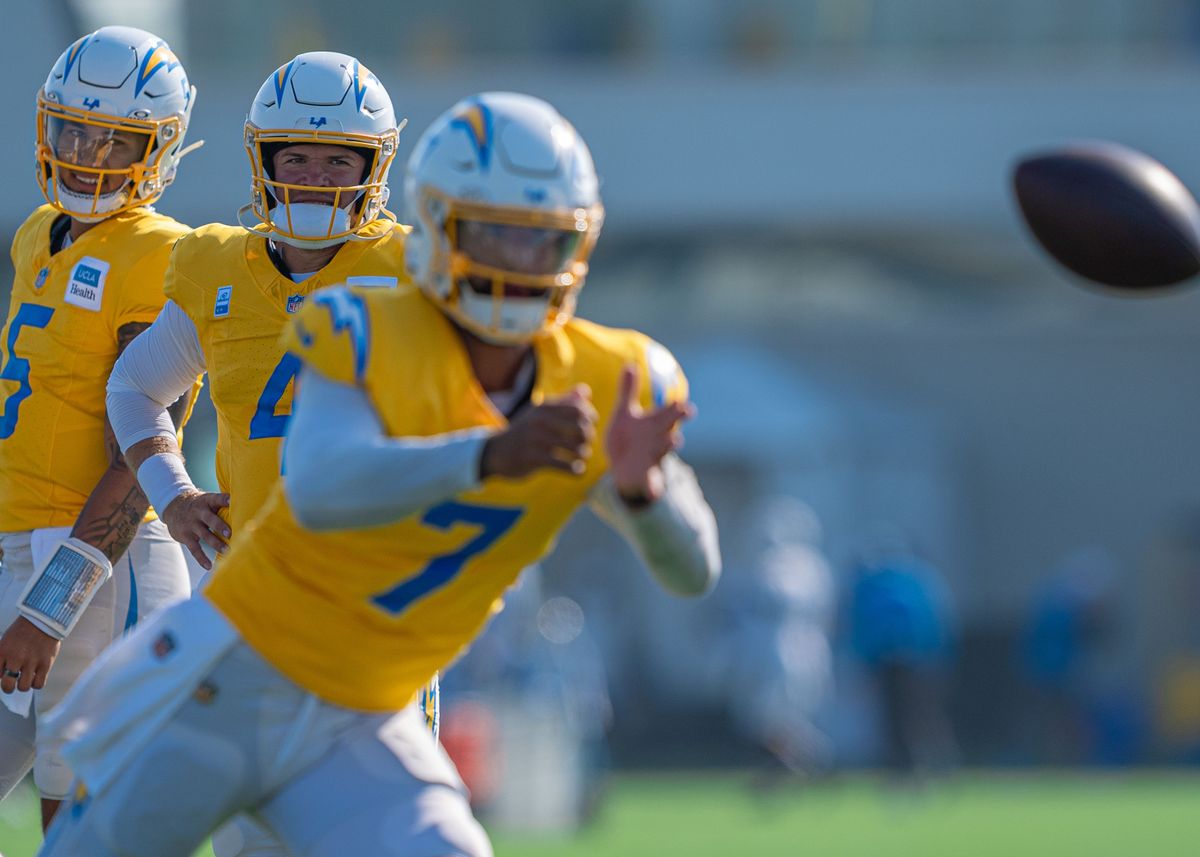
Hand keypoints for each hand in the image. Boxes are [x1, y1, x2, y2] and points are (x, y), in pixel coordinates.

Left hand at [0, 617, 60, 692]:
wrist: (44, 620)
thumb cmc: (23, 630)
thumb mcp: (5, 642)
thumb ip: (1, 657)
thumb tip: (1, 672)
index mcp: (3, 652)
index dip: (0, 678)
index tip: (3, 676)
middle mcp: (16, 658)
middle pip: (7, 685)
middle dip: (8, 688)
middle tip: (11, 685)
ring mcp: (31, 662)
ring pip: (23, 687)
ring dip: (23, 685)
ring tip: (26, 679)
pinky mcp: (46, 664)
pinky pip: (39, 684)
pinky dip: (36, 684)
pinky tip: (36, 678)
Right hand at [162, 490, 230, 569]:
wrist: (173, 507)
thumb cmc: (201, 505)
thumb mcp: (209, 500)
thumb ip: (224, 503)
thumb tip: (249, 506)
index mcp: (208, 501)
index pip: (217, 498)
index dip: (225, 499)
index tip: (233, 500)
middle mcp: (199, 512)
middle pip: (210, 519)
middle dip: (220, 526)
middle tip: (230, 534)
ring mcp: (191, 524)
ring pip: (205, 535)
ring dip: (216, 544)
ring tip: (227, 552)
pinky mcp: (185, 535)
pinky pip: (194, 548)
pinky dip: (201, 558)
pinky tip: (209, 566)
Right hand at [481, 385, 596, 479]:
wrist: (496, 451)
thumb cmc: (525, 431)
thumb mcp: (540, 412)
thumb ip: (564, 401)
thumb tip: (586, 391)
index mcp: (545, 407)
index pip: (578, 408)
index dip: (590, 417)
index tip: (590, 426)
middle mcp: (541, 421)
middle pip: (580, 427)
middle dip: (588, 437)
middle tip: (585, 444)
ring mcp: (536, 440)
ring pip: (574, 447)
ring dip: (583, 454)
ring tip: (581, 457)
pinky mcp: (533, 459)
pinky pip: (563, 465)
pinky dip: (575, 470)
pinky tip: (578, 471)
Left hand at [606, 365, 693, 504]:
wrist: (623, 468)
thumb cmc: (627, 438)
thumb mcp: (625, 413)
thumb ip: (629, 390)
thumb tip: (630, 364)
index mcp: (654, 424)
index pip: (669, 412)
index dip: (678, 407)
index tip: (684, 401)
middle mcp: (657, 440)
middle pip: (670, 426)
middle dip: (678, 419)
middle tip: (687, 412)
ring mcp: (652, 458)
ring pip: (663, 451)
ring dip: (669, 445)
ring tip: (675, 440)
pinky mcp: (645, 476)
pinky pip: (651, 482)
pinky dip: (653, 487)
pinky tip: (654, 493)